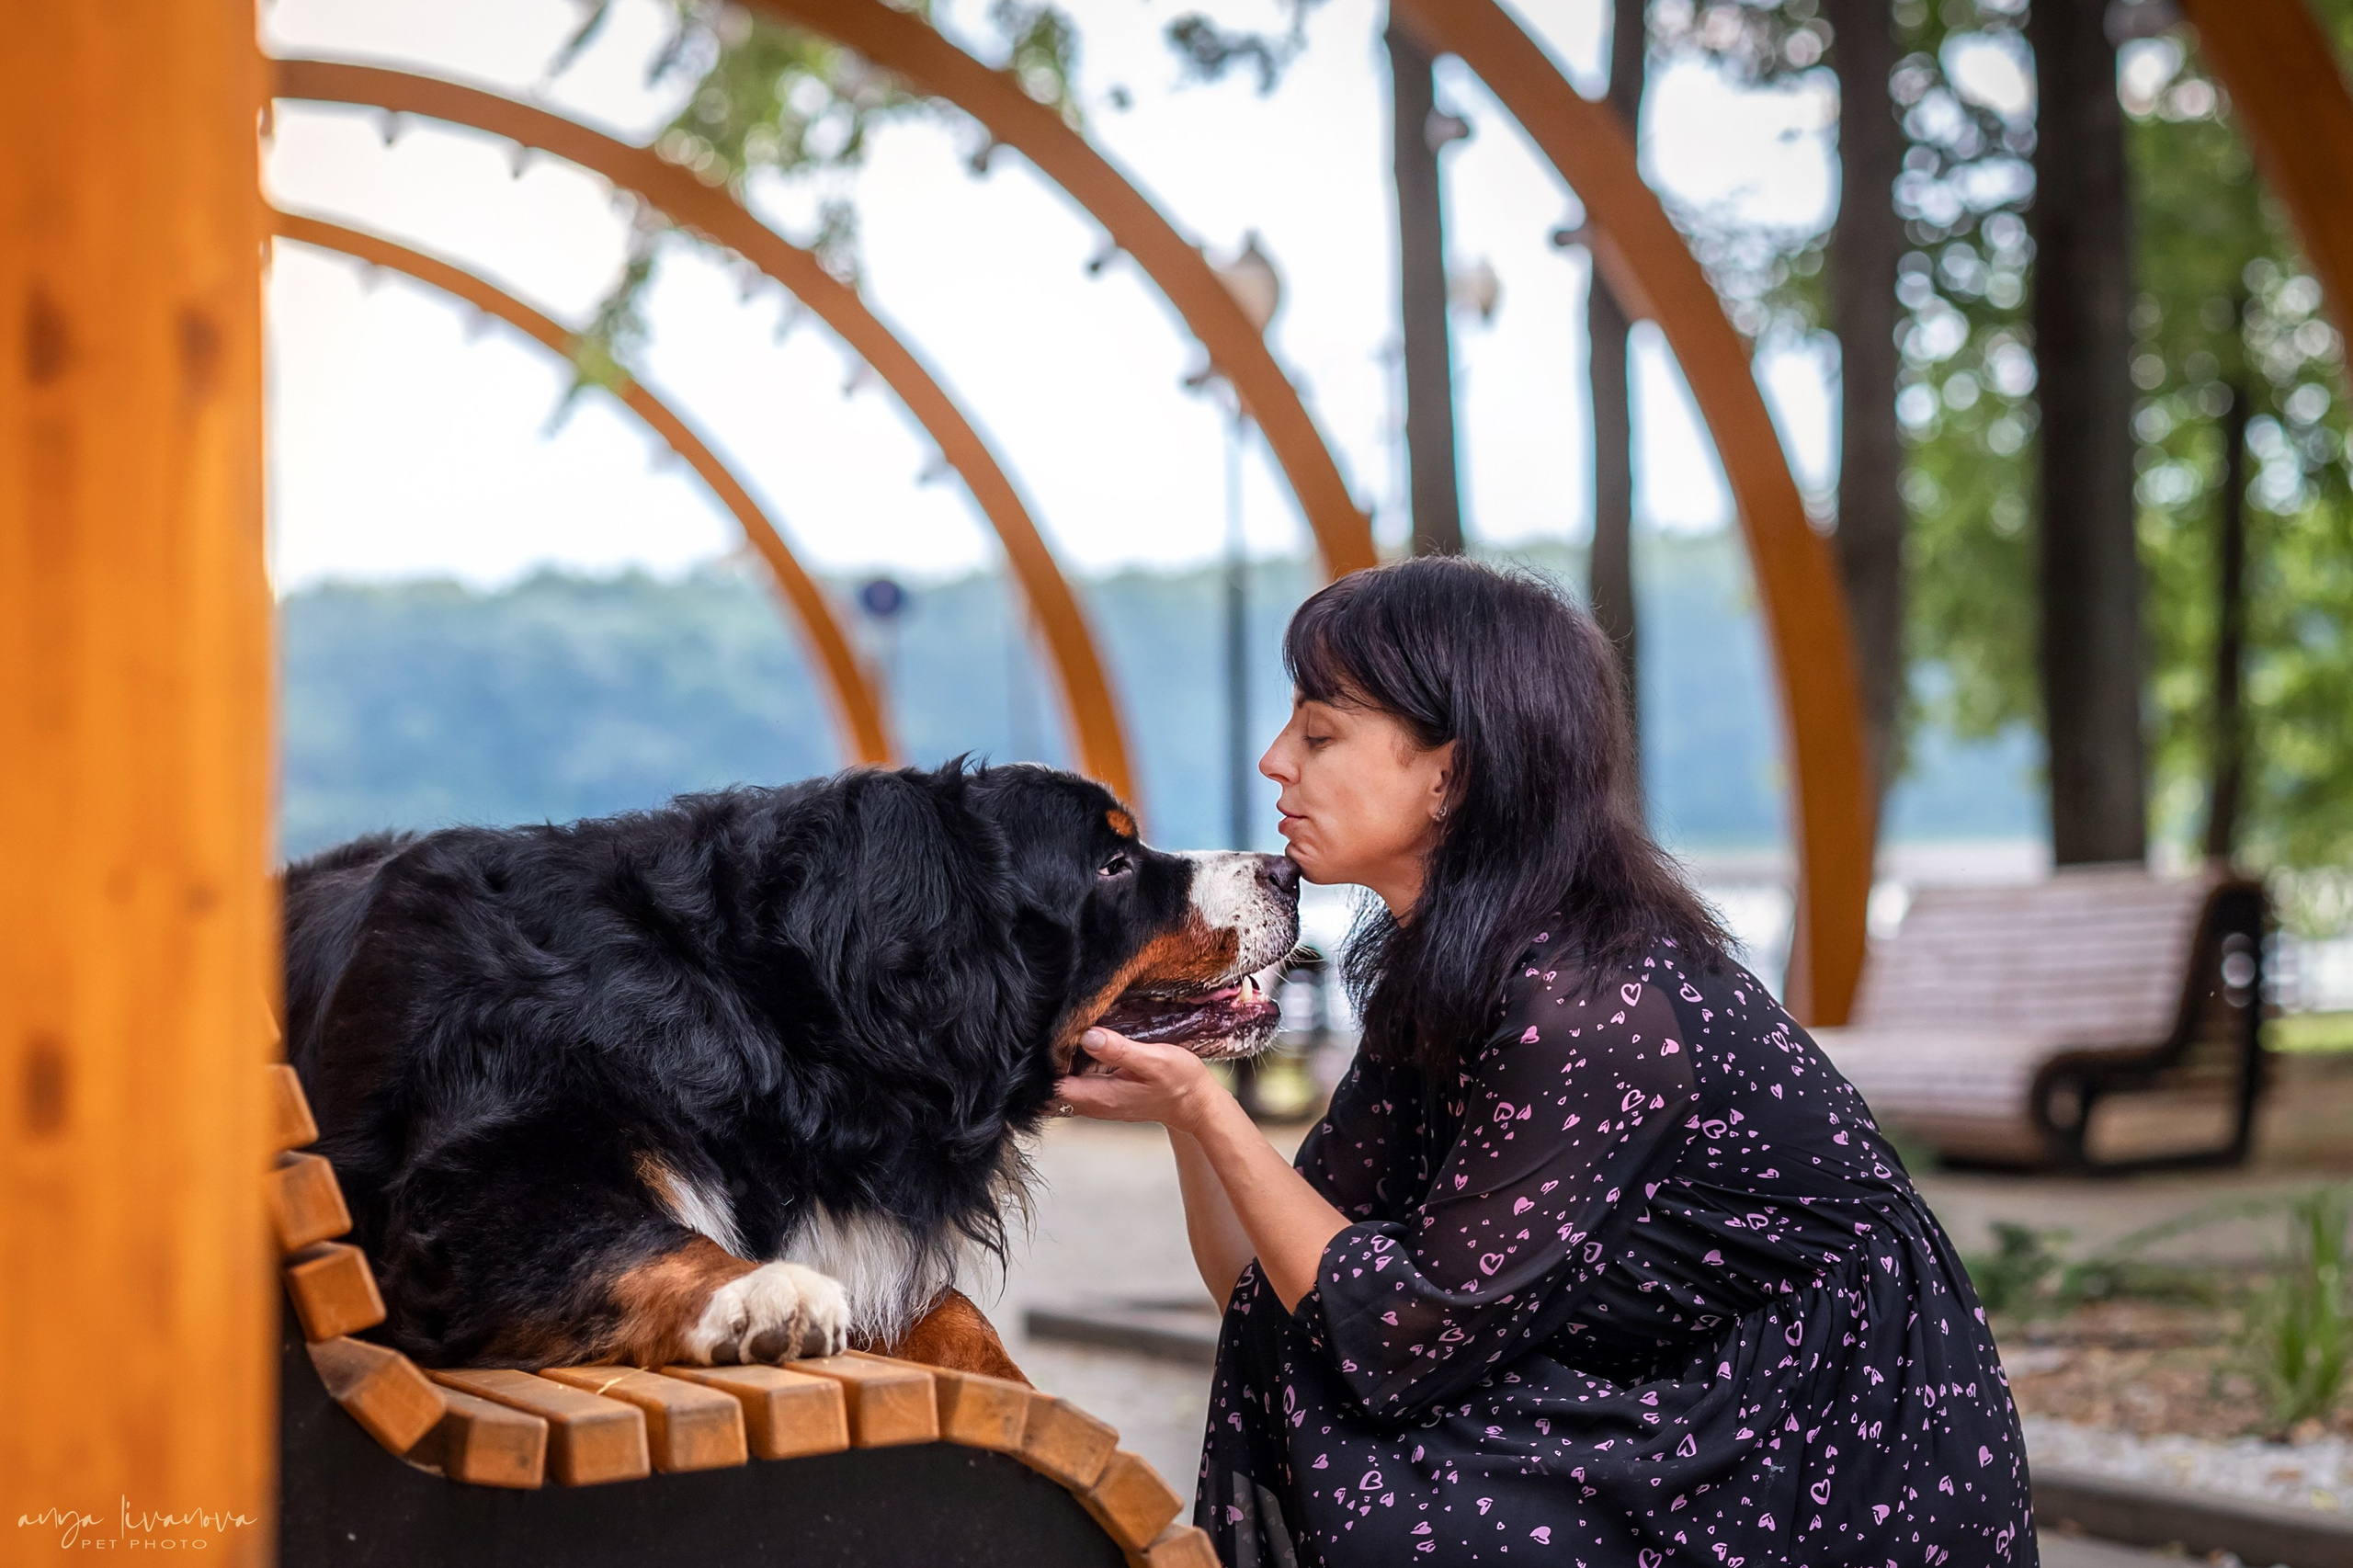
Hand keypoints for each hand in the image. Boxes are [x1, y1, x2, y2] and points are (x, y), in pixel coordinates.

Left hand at [1054, 1028, 1222, 1133]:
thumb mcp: (1154, 1061)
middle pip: (1052, 1090)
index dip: (1045, 1065)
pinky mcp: (1106, 1095)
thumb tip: (1087, 1036)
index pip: (1054, 1088)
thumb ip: (1119, 1051)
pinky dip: (1073, 1067)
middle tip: (1053, 1032)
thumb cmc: (1179, 1082)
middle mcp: (1095, 1103)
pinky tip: (1080, 1046)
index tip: (1049, 1038)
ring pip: (1064, 1087)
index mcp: (1101, 1096)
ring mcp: (1099, 1101)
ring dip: (1060, 1065)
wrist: (1196, 1104)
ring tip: (1064, 1035)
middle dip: (1048, 1064)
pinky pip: (1078, 1083)